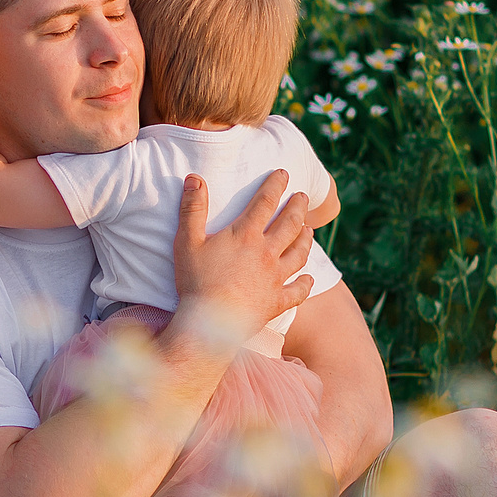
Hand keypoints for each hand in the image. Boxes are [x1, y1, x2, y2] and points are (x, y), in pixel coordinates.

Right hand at [170, 170, 315, 342]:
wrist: (211, 323)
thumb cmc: (196, 281)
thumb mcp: (186, 241)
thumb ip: (192, 209)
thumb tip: (194, 178)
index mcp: (246, 235)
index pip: (265, 202)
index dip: (275, 185)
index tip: (284, 173)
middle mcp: (267, 253)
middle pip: (289, 224)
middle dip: (297, 207)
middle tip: (302, 196)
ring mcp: (275, 278)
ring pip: (299, 254)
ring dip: (306, 239)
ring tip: (309, 229)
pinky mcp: (277, 302)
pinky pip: (298, 291)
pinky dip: (306, 284)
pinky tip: (309, 279)